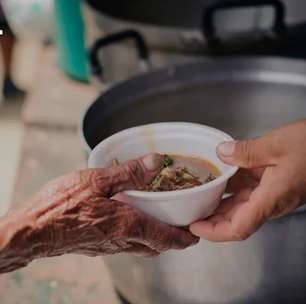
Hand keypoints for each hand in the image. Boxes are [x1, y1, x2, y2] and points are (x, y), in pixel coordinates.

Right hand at [0, 154, 197, 272]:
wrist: (32, 230)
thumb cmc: (60, 206)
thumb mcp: (96, 180)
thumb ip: (129, 172)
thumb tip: (157, 162)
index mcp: (128, 225)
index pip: (166, 238)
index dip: (184, 238)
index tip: (195, 234)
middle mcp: (122, 240)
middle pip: (157, 245)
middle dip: (173, 238)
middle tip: (182, 226)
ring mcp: (109, 246)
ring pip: (143, 246)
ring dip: (157, 237)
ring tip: (162, 221)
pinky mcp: (98, 246)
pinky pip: (127, 243)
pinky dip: (139, 235)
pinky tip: (132, 220)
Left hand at [190, 120, 305, 241]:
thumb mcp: (276, 145)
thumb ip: (246, 151)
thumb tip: (220, 153)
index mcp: (270, 199)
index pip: (238, 228)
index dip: (214, 232)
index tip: (194, 227)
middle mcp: (269, 202)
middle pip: (234, 220)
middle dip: (210, 220)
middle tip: (188, 213)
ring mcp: (270, 194)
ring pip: (238, 206)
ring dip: (218, 204)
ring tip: (196, 198)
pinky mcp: (271, 184)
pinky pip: (246, 190)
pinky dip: (229, 187)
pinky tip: (217, 178)